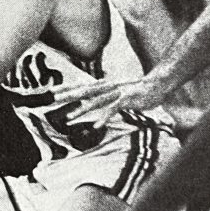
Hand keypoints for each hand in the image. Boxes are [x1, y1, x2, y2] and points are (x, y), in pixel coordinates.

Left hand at [52, 75, 168, 128]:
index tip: (52, 91)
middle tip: (53, 98)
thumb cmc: (136, 90)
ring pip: (95, 102)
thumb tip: (91, 99)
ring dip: (81, 110)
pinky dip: (104, 118)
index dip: (67, 88)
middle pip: (84, 91)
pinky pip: (113, 109)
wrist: (157, 84)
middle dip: (68, 95)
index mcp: (104, 85)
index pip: (81, 85)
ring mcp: (116, 92)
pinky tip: (96, 126)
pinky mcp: (127, 99)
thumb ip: (104, 95)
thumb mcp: (117, 91)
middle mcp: (107, 87)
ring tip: (68, 119)